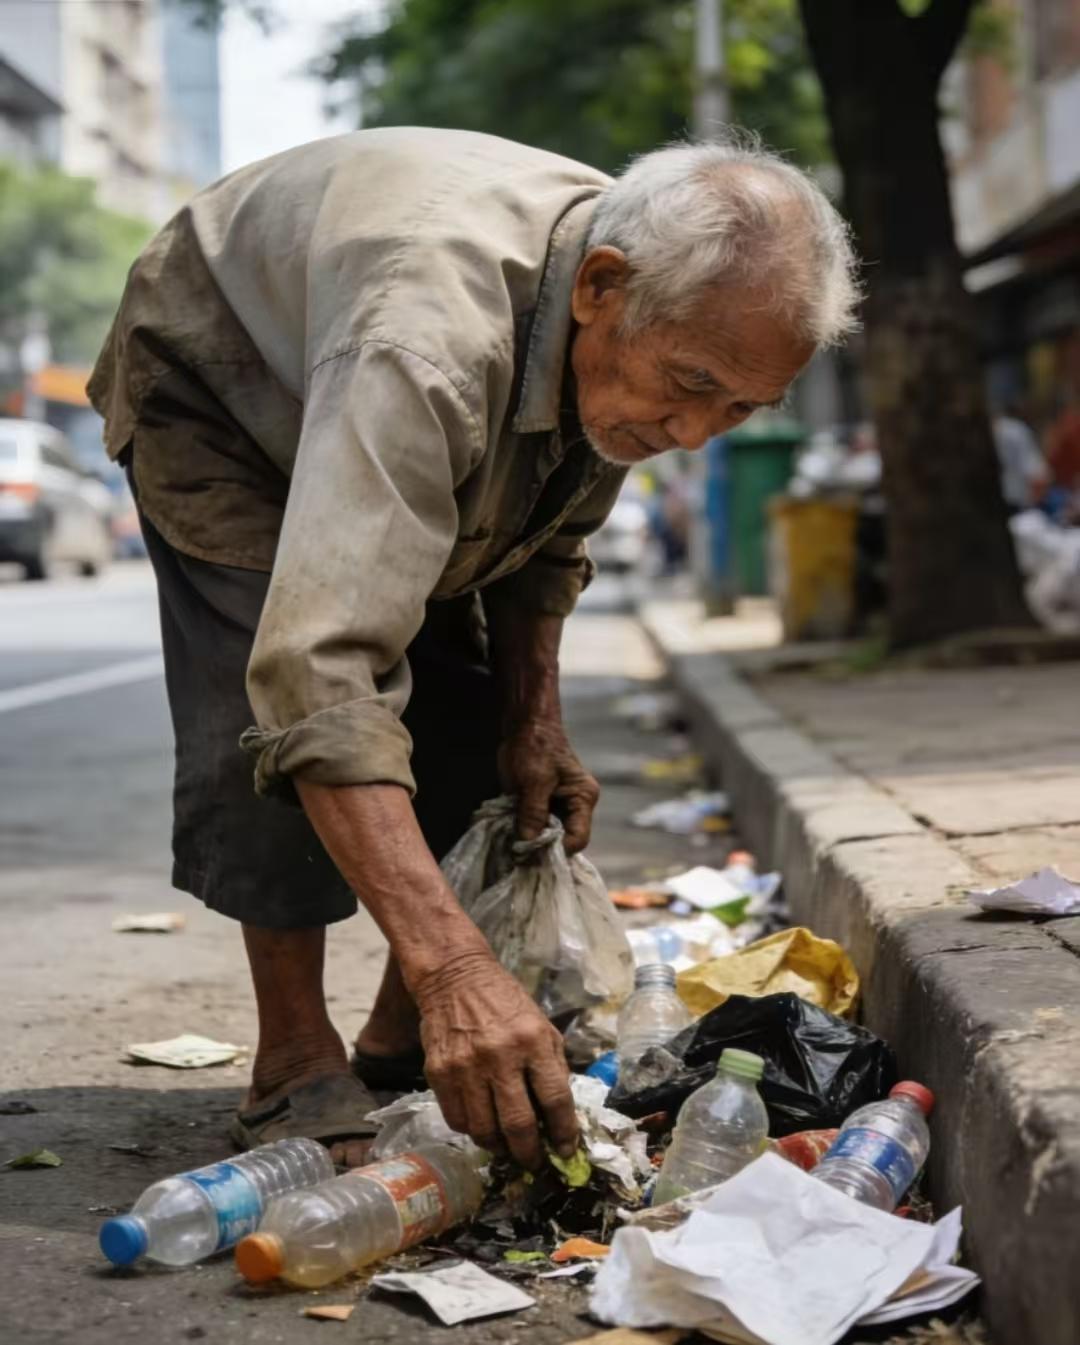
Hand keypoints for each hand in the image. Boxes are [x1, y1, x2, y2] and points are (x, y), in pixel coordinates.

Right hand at [414, 949, 578, 1169]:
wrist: (455, 978)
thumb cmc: (506, 1003)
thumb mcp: (541, 1026)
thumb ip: (552, 1068)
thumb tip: (559, 1117)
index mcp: (533, 1041)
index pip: (555, 1100)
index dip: (564, 1133)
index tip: (566, 1150)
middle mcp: (500, 1056)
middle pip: (519, 1125)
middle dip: (530, 1153)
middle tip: (534, 1163)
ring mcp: (466, 1067)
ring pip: (485, 1130)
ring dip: (500, 1148)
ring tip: (507, 1148)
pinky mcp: (439, 1073)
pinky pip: (457, 1120)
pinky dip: (472, 1131)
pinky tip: (481, 1126)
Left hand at [498, 716, 599, 853]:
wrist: (525, 725)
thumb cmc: (536, 746)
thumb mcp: (535, 780)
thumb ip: (533, 812)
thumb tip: (527, 842)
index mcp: (582, 799)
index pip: (578, 838)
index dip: (557, 850)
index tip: (532, 854)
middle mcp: (574, 807)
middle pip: (562, 840)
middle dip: (541, 848)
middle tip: (518, 854)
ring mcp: (557, 807)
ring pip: (546, 836)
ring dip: (529, 841)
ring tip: (511, 846)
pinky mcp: (540, 806)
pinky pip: (533, 826)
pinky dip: (521, 832)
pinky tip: (508, 835)